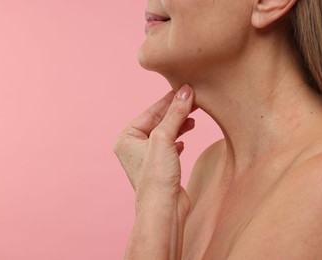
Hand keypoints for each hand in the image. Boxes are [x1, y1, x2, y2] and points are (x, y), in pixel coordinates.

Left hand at [113, 84, 195, 207]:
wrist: (164, 210)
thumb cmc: (156, 177)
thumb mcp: (164, 139)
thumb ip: (175, 113)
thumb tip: (186, 91)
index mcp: (126, 138)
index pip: (150, 112)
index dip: (169, 100)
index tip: (185, 89)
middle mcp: (133, 147)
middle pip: (158, 122)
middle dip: (176, 113)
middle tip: (194, 101)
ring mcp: (146, 158)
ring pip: (165, 133)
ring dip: (179, 125)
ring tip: (194, 119)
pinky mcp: (159, 167)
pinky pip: (169, 146)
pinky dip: (178, 140)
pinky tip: (184, 140)